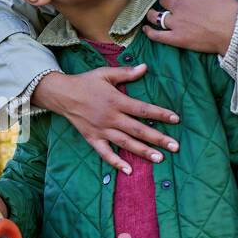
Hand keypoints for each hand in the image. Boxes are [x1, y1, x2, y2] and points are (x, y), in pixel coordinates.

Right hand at [32, 65, 180, 174]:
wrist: (62, 94)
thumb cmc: (85, 82)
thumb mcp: (105, 73)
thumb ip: (126, 73)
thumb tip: (145, 67)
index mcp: (116, 101)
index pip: (143, 109)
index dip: (160, 114)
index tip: (176, 119)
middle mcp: (111, 118)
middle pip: (138, 130)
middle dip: (158, 138)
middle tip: (175, 147)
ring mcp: (102, 130)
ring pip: (125, 143)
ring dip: (143, 151)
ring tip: (160, 159)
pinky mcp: (93, 138)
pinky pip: (105, 153)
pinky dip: (116, 163)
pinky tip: (129, 170)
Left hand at [142, 0, 237, 54]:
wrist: (233, 30)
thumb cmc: (229, 10)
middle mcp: (179, 6)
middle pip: (165, 0)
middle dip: (166, 2)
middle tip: (167, 6)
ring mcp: (176, 22)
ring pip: (157, 15)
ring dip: (152, 14)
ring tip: (150, 15)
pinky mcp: (176, 38)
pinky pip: (158, 35)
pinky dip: (150, 32)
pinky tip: (146, 30)